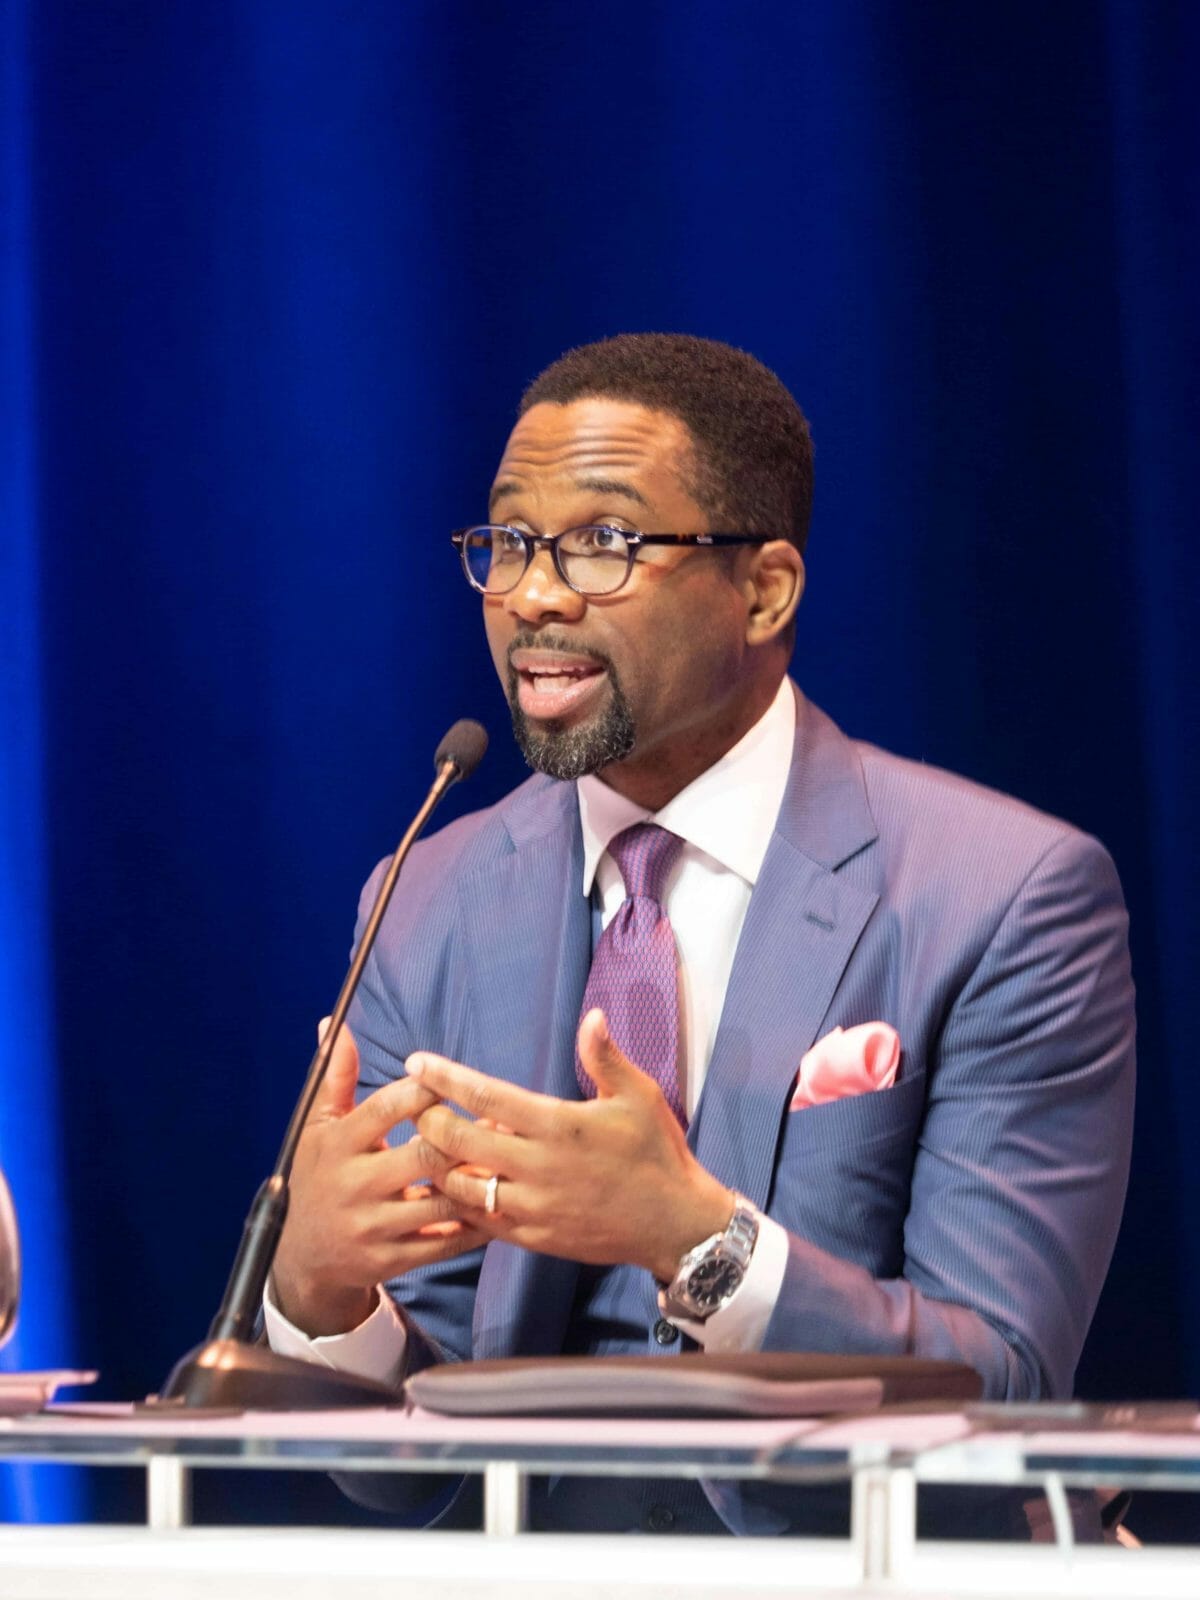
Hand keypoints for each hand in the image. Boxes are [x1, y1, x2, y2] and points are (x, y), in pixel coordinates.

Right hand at [272, 1021, 489, 1335]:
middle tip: (496, 1123)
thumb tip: (333, 1023)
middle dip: (462, 1138)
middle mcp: (355, 1184)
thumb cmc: (319, 1174)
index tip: (451, 1080)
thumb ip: (336, 1077)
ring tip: (506, 1163)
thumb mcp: (317, 1126)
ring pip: (440, 1202)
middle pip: (423, 1155)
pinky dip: (475, 1227)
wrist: (303, 1256)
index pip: (387, 1108)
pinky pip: (443, 1244)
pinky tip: (497, 1207)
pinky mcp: (390, 1261)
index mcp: (338, 1144)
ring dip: (476, 1183)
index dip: (425, 1090)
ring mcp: (373, 1226)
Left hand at [408, 1009, 732, 1280]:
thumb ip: (606, 1057)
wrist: (675, 1222)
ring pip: (461, 1187)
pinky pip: (482, 1222)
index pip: (484, 1095)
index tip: (415, 1063)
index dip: (443, 1078)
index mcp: (558, 1125)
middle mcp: (538, 1167)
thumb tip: (591, 1016)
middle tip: (417, 1106)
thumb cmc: (657, 1152)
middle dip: (428, 1121)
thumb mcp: (639, 1096)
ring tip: (432, 1146)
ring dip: (439, 1165)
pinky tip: (457, 1186)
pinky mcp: (535, 1238)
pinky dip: (462, 1203)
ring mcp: (534, 1207)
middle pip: (458, 1142)